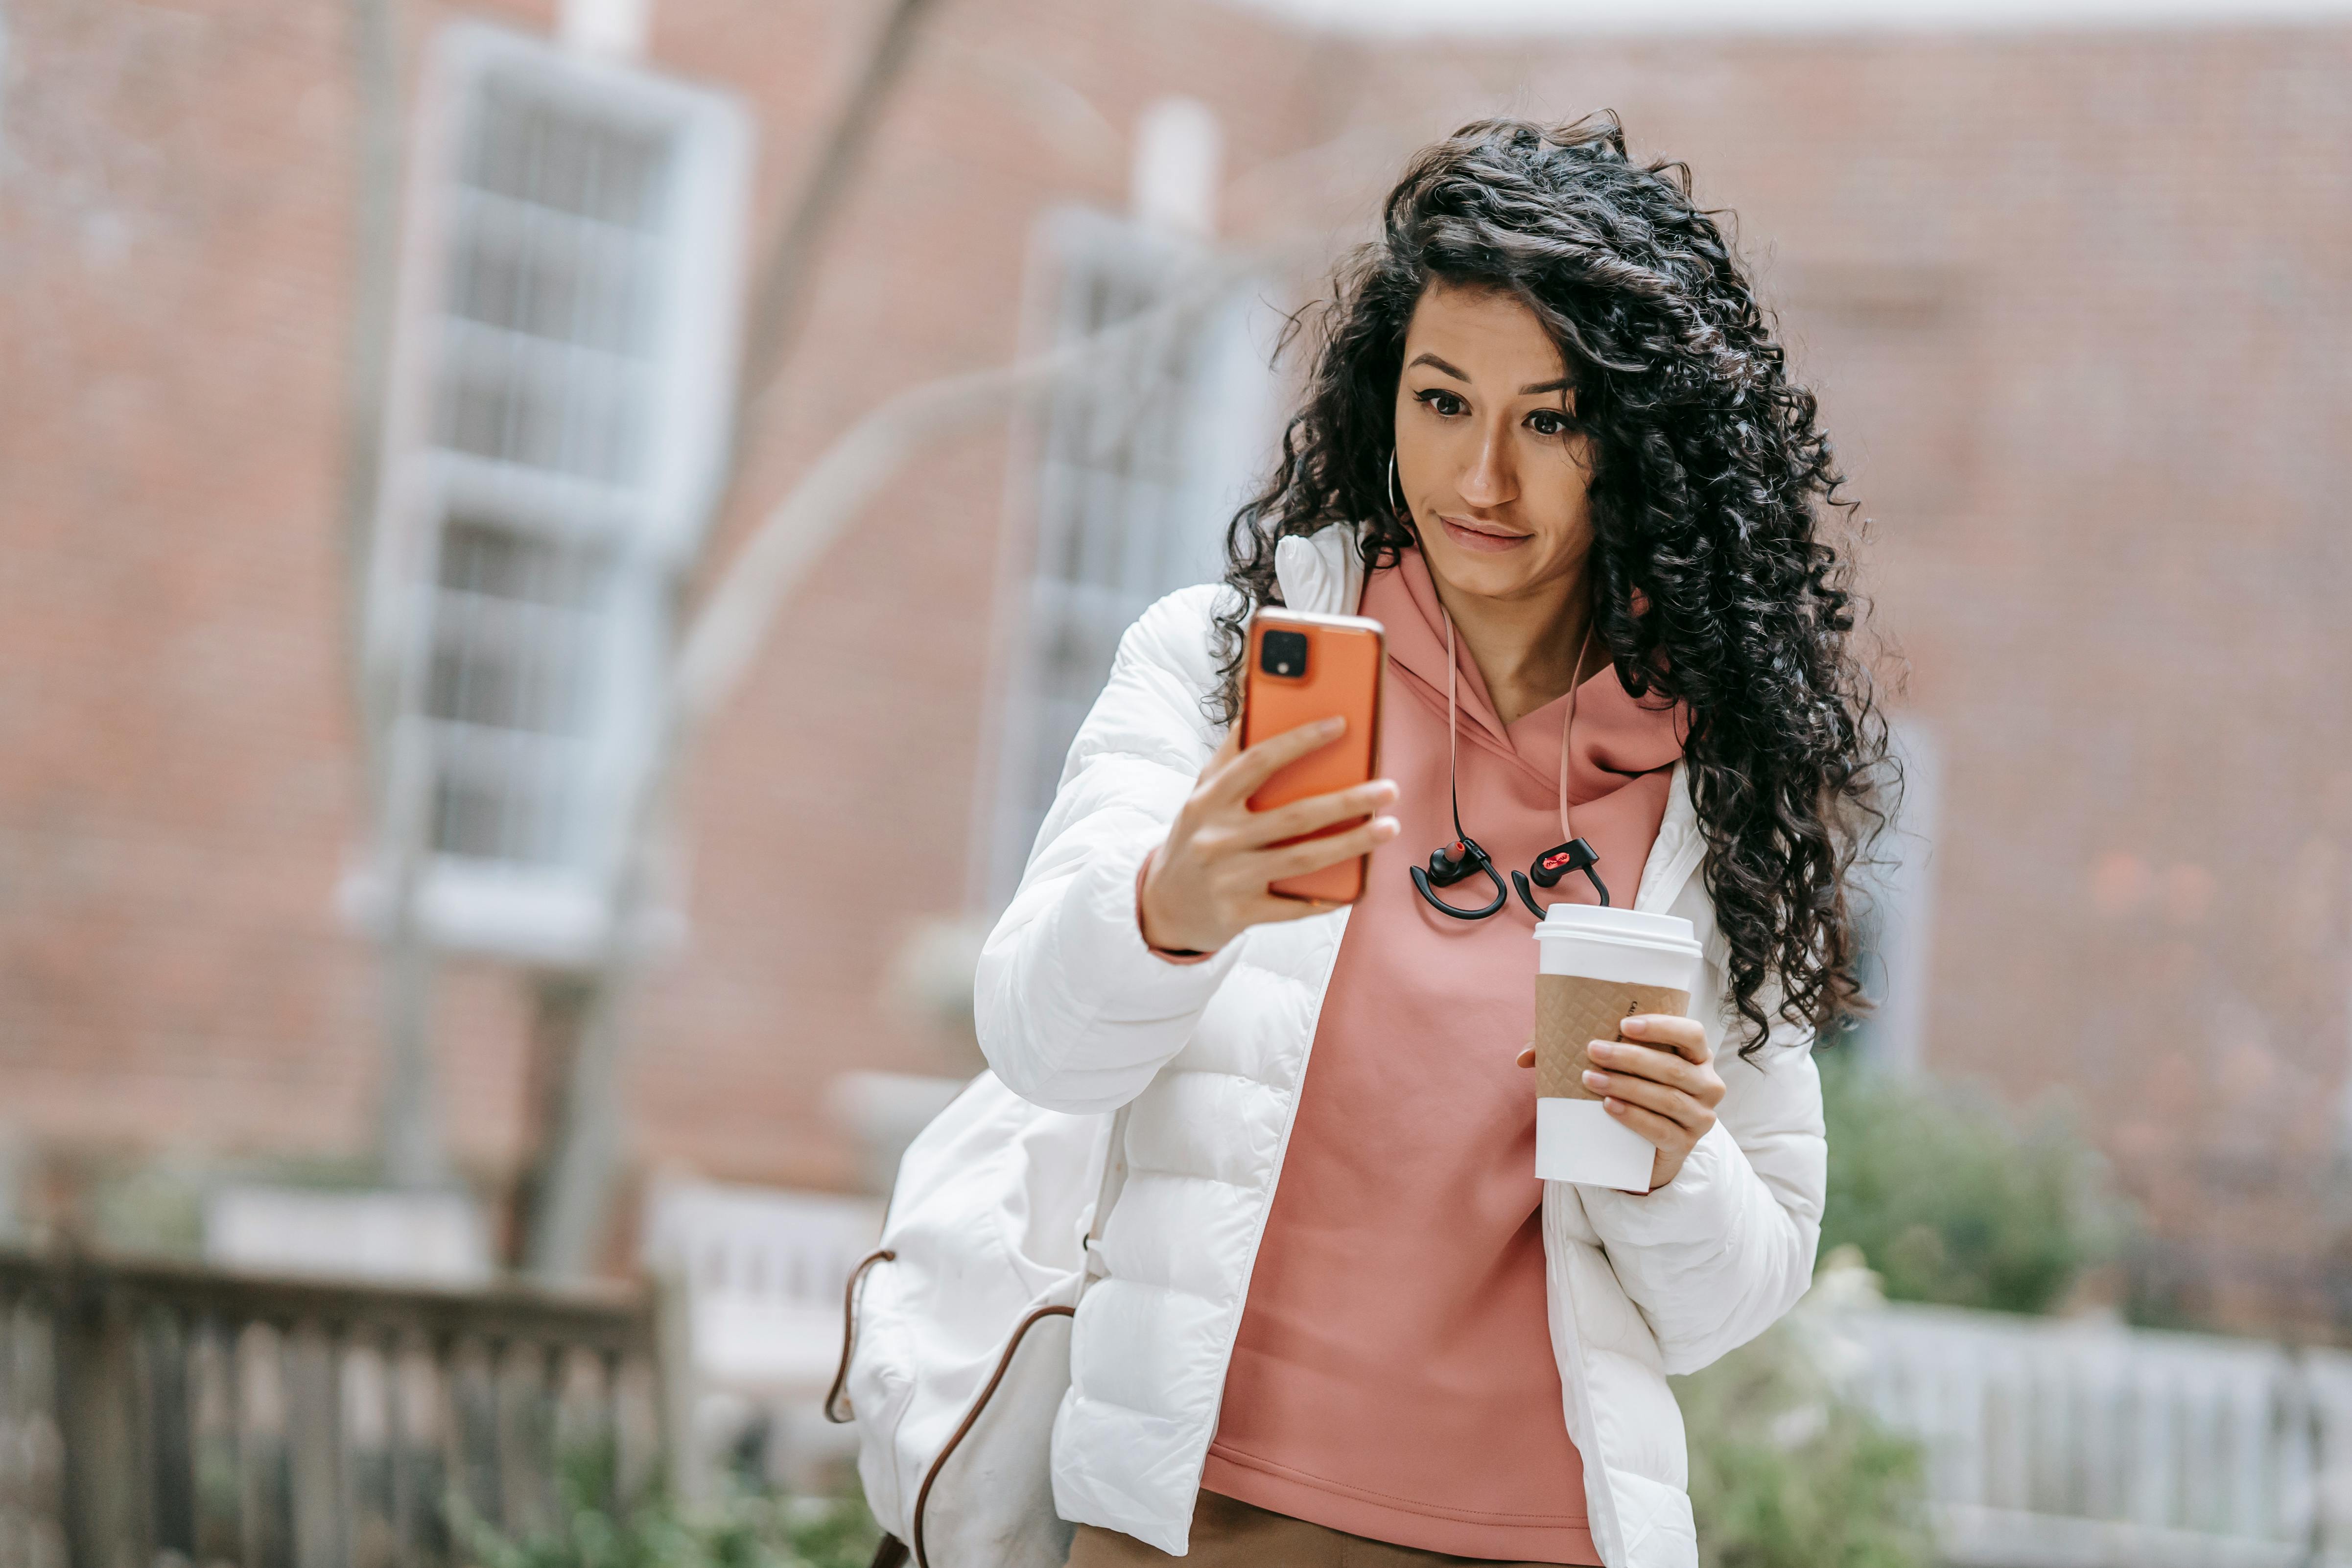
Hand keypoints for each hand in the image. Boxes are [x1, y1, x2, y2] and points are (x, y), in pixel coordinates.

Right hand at [1138, 719, 1400, 954]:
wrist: (1163, 905)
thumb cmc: (1197, 838)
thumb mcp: (1202, 795)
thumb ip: (1230, 758)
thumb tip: (1259, 704)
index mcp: (1208, 800)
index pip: (1258, 761)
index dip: (1300, 740)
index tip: (1341, 725)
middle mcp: (1216, 837)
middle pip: (1294, 815)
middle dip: (1349, 800)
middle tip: (1389, 788)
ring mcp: (1228, 878)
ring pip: (1303, 858)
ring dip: (1353, 843)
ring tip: (1389, 827)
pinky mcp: (1239, 914)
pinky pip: (1293, 905)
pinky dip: (1327, 896)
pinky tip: (1358, 884)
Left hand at [1513, 1015, 1724, 1188]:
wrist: (1645, 1146)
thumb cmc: (1631, 1091)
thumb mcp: (1612, 1066)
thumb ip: (1571, 1051)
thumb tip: (1522, 1057)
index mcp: (1696, 1055)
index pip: (1692, 1033)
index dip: (1662, 1026)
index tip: (1624, 1025)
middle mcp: (1707, 1084)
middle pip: (1673, 1067)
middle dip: (1630, 1057)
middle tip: (1593, 1050)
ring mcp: (1700, 1117)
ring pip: (1667, 1098)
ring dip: (1627, 1085)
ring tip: (1591, 1079)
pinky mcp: (1685, 1144)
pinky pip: (1662, 1129)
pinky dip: (1634, 1117)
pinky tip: (1609, 1107)